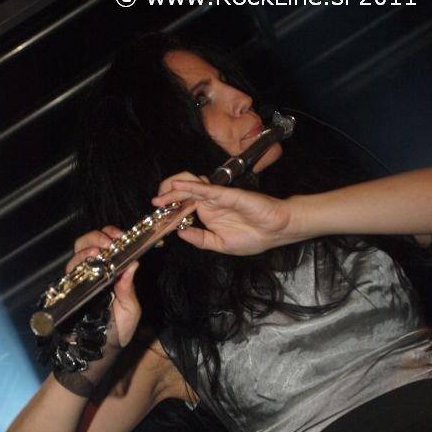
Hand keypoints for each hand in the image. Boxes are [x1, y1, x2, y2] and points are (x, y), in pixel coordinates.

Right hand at [66, 226, 140, 347]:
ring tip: (98, 252)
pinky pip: (68, 275)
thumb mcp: (130, 309)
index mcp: (110, 273)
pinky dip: (78, 266)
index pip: (106, 245)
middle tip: (108, 243)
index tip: (121, 237)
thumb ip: (129, 287)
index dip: (111, 236)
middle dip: (97, 238)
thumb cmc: (118, 331)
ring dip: (87, 250)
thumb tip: (134, 263)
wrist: (103, 353)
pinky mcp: (68, 293)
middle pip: (87, 244)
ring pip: (76, 255)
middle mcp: (92, 274)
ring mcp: (79, 282)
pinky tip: (88, 266)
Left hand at [152, 174, 304, 254]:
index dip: (170, 209)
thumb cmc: (254, 237)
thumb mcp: (220, 245)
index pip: (185, 207)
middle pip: (184, 196)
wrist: (276, 232)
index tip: (157, 215)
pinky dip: (191, 186)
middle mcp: (211, 204)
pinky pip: (206, 189)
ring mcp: (218, 197)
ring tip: (160, 196)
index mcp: (209, 214)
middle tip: (155, 202)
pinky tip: (178, 186)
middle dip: (168, 197)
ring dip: (174, 191)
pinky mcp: (228, 194)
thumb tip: (180, 233)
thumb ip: (200, 239)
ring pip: (191, 189)